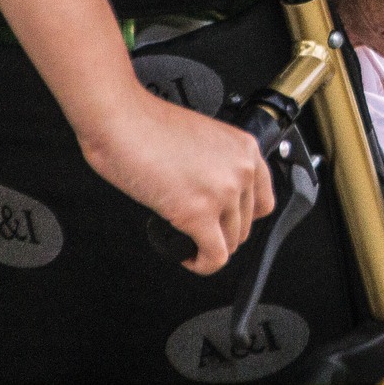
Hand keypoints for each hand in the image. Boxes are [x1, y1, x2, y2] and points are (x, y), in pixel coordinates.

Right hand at [77, 82, 274, 274]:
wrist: (121, 120)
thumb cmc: (147, 125)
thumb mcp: (202, 138)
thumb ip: (218, 164)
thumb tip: (212, 192)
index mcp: (245, 148)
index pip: (263, 199)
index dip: (241, 216)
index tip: (225, 221)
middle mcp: (241, 169)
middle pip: (246, 224)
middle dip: (222, 233)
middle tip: (200, 232)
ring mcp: (223, 192)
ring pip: (230, 243)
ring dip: (209, 248)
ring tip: (189, 242)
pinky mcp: (199, 213)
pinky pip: (214, 256)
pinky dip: (201, 264)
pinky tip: (186, 256)